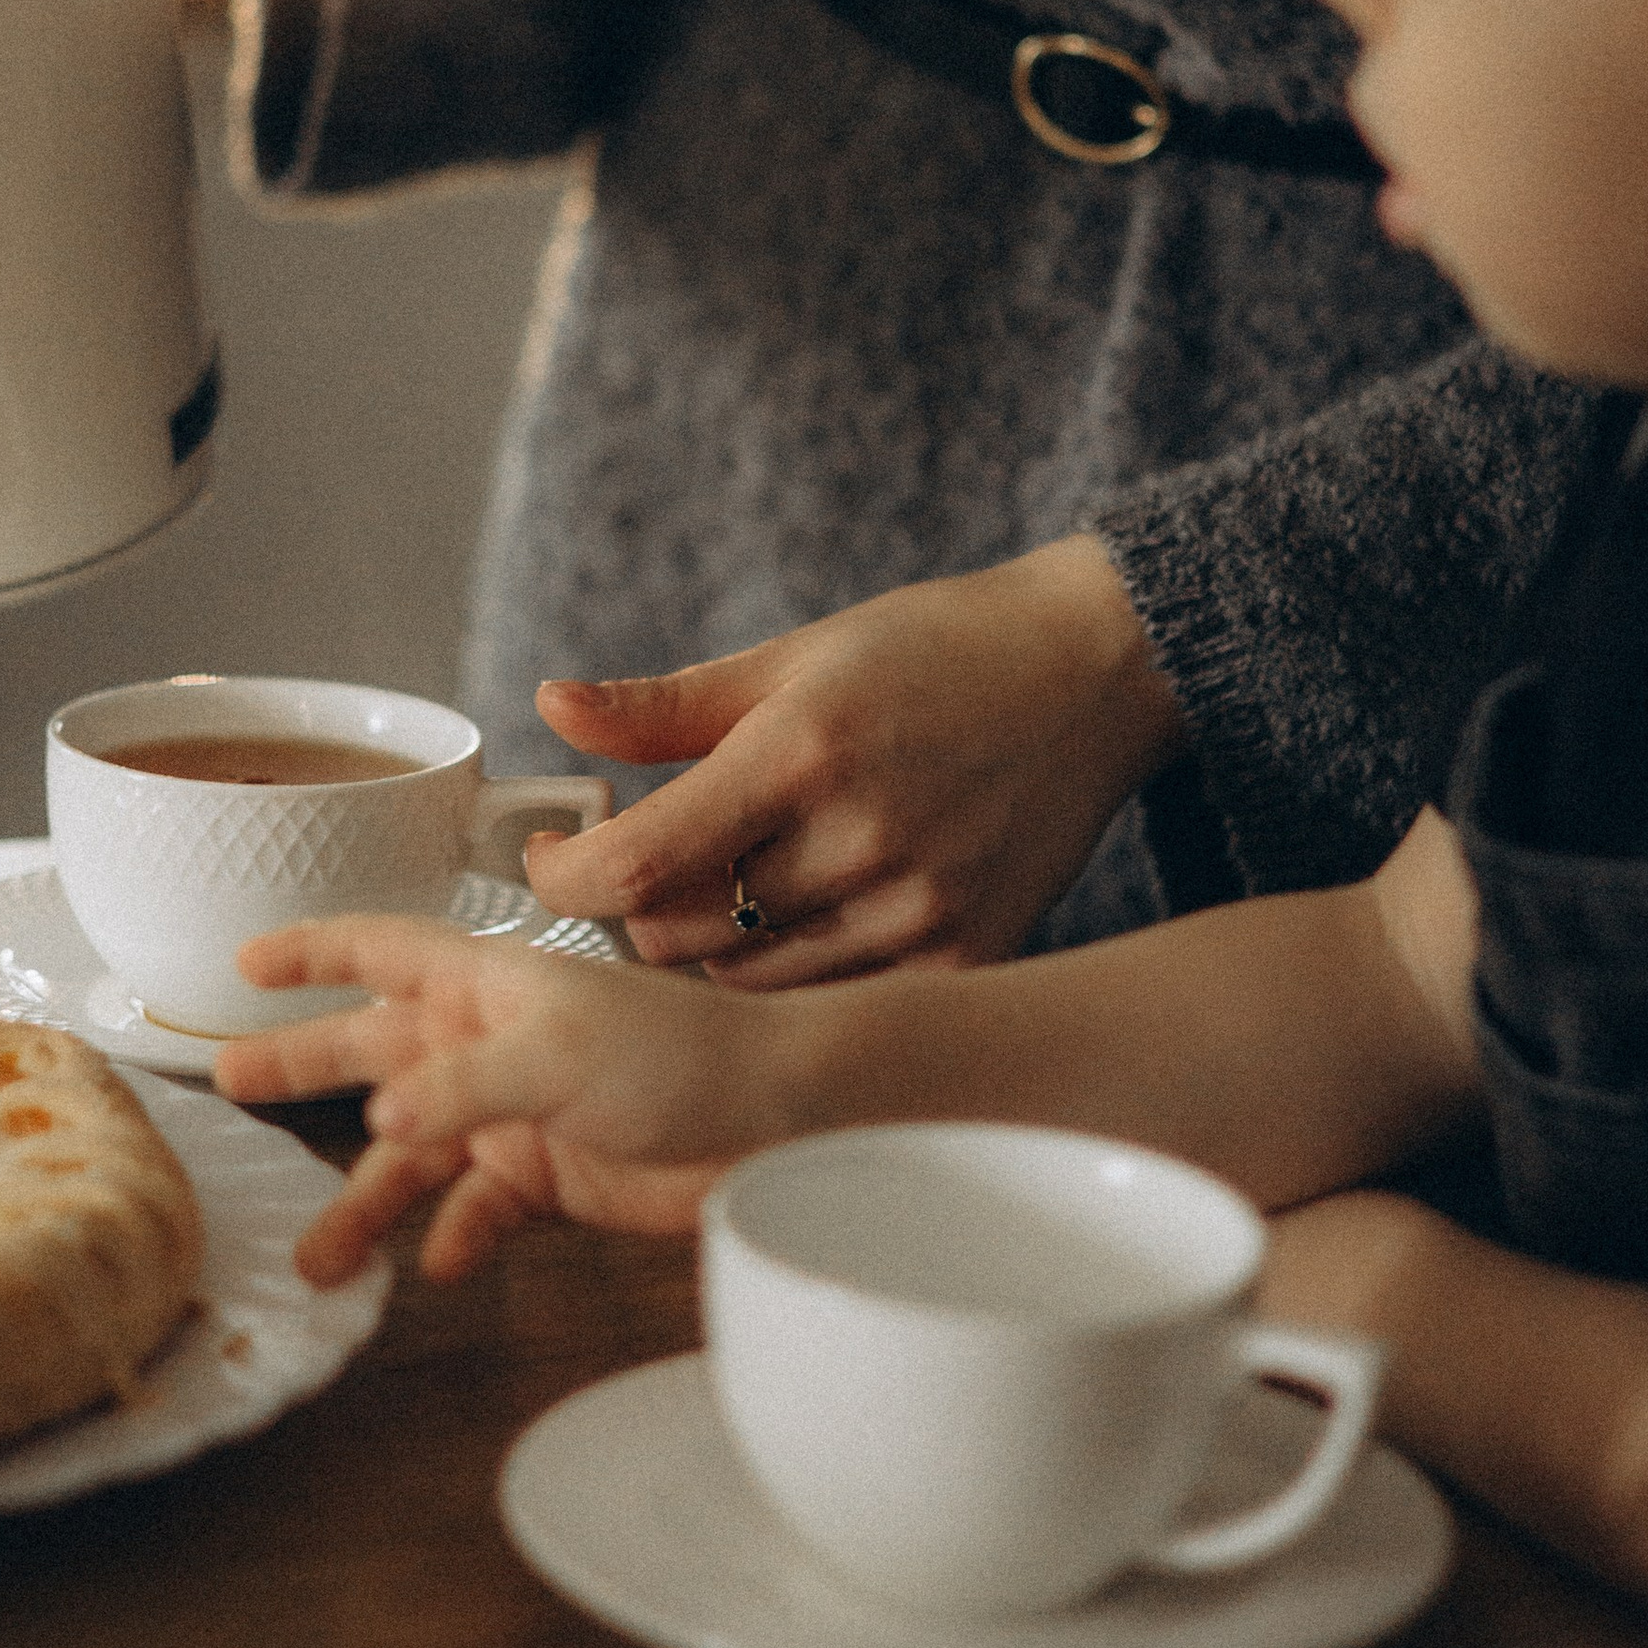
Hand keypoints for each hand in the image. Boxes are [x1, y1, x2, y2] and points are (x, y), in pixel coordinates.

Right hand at [210, 916, 798, 1287]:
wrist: (777, 1122)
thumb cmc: (679, 1055)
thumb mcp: (557, 1054)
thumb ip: (462, 1086)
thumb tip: (378, 1118)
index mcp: (488, 983)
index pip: (381, 950)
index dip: (312, 950)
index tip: (243, 959)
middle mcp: (491, 1041)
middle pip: (375, 1049)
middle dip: (304, 1065)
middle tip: (228, 1084)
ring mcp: (518, 1111)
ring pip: (414, 1154)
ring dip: (365, 1201)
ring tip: (316, 1258)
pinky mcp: (551, 1178)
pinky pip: (477, 1212)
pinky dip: (453, 1238)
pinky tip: (432, 1266)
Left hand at [522, 535, 1184, 982]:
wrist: (1097, 670)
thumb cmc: (937, 651)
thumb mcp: (795, 655)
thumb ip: (664, 706)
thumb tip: (550, 708)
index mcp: (801, 751)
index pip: (637, 863)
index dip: (565, 877)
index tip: (550, 858)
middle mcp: (860, 839)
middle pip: (677, 936)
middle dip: (635, 908)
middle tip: (643, 862)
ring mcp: (919, 907)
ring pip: (746, 982)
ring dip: (713, 944)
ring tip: (738, 878)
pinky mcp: (967, 952)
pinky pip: (833, 997)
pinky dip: (797, 968)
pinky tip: (813, 910)